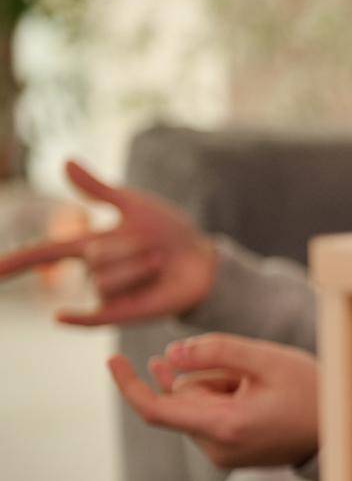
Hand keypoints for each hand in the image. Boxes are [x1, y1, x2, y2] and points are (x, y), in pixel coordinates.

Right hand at [0, 160, 217, 325]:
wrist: (204, 260)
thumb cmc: (169, 231)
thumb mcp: (134, 205)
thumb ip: (97, 189)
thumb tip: (64, 161)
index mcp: (90, 244)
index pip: (43, 253)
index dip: (14, 262)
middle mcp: (94, 272)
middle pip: (94, 258)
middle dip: (129, 249)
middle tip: (155, 248)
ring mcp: (108, 295)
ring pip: (107, 281)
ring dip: (140, 268)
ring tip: (159, 266)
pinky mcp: (124, 315)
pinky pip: (93, 319)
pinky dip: (77, 318)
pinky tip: (59, 317)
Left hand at [109, 334, 320, 469]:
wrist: (344, 433)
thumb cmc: (313, 393)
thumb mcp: (268, 359)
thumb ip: (216, 350)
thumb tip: (170, 354)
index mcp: (223, 426)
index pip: (155, 409)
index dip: (128, 383)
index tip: (112, 358)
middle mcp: (216, 449)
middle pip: (183, 399)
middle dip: (205, 376)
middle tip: (250, 373)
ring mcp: (223, 456)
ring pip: (197, 407)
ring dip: (219, 387)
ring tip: (262, 389)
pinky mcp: (231, 455)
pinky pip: (210, 419)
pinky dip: (225, 401)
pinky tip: (257, 397)